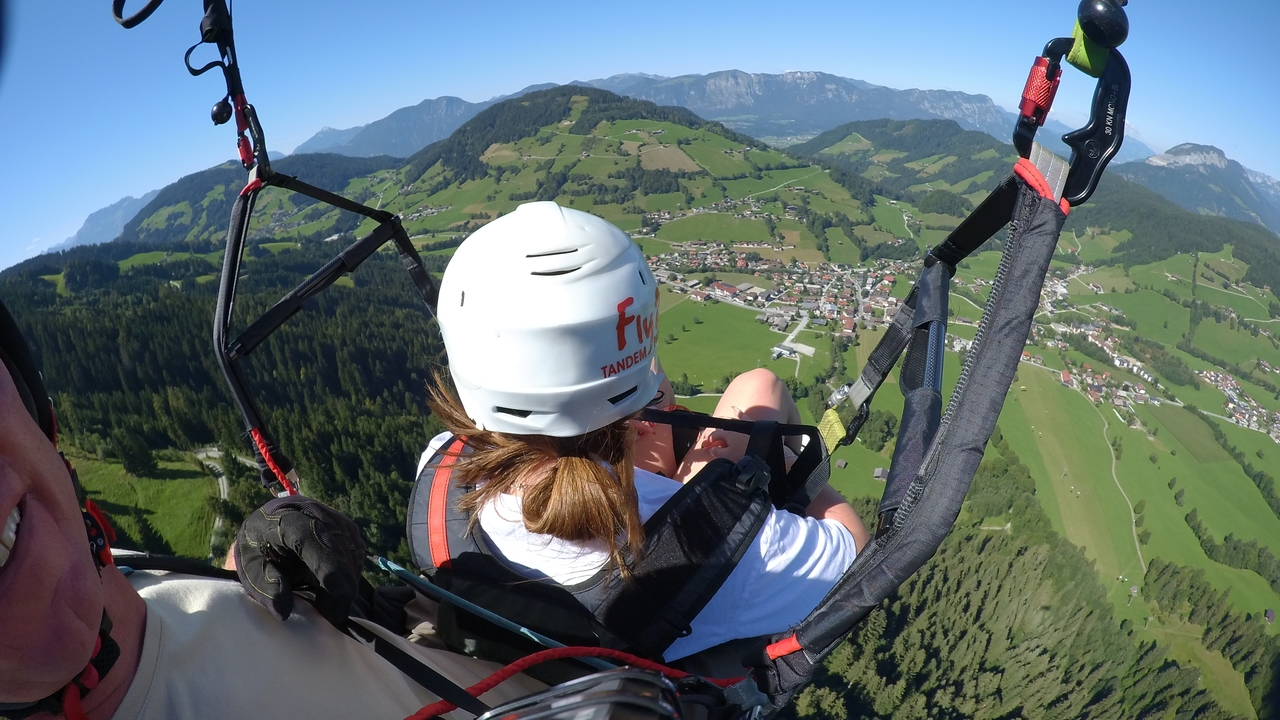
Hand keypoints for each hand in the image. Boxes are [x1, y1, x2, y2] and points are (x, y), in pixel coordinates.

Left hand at [234, 496, 365, 626]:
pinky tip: (335, 586)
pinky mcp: (346, 525)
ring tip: (330, 603)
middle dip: (342, 584)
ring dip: (347, 579)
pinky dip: (350, 572)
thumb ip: (266, 587)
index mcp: (285, 521)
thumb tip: (284, 612)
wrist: (267, 524)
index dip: (330, 570)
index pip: (314, 539)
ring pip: (352, 551)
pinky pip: (356, 552)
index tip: (338, 602)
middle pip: (339, 547)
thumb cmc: (258, 550)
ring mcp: (334, 516)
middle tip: (334, 615)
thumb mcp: (251, 570)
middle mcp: (314, 512)